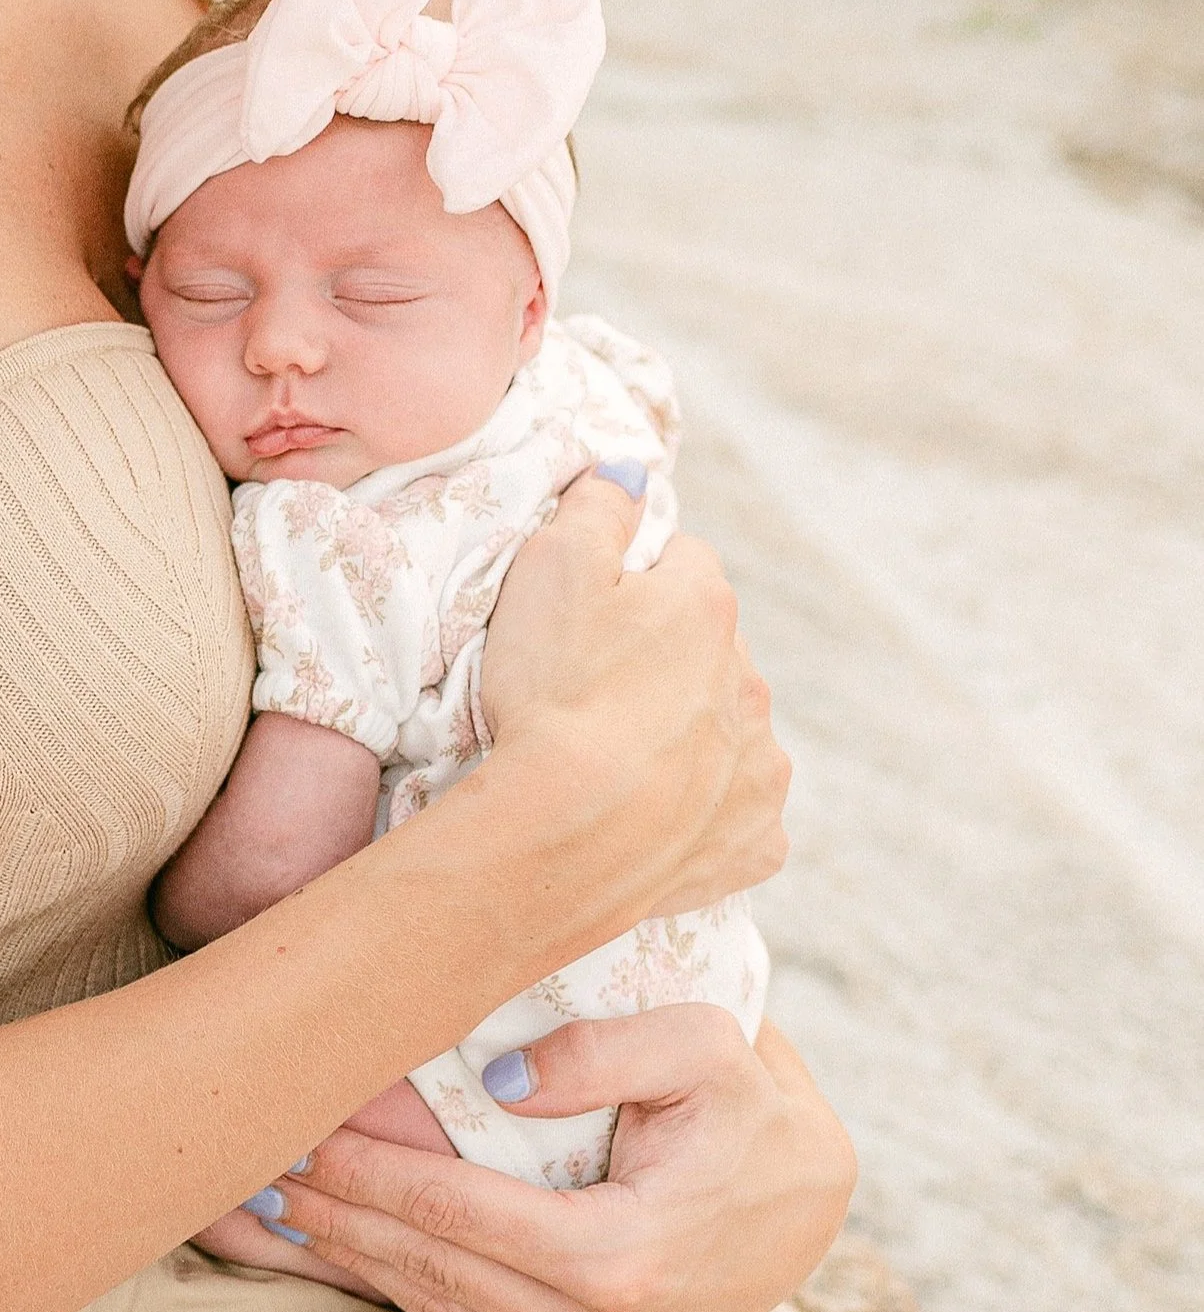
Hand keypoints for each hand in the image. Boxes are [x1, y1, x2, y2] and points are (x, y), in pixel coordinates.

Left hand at [274, 1010, 856, 1311]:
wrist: (810, 1203)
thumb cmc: (749, 1107)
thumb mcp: (704, 1046)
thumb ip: (601, 1047)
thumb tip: (489, 1076)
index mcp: (623, 1258)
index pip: (458, 1211)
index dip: (369, 1170)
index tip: (296, 1130)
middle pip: (433, 1266)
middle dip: (337, 1213)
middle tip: (252, 1162)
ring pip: (441, 1309)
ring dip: (354, 1255)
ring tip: (273, 1203)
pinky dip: (401, 1287)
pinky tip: (343, 1245)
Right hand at [480, 475, 789, 938]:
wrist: (573, 833)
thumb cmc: (556, 691)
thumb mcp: (551, 567)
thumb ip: (596, 506)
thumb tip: (630, 470)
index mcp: (705, 607)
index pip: (683, 561)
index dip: (632, 579)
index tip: (587, 611)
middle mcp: (750, 681)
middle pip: (708, 648)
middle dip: (664, 659)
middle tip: (588, 688)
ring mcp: (759, 765)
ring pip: (727, 728)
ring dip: (686, 732)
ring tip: (613, 757)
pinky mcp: (754, 840)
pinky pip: (736, 813)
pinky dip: (701, 811)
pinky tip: (651, 817)